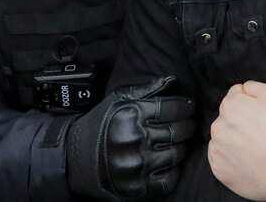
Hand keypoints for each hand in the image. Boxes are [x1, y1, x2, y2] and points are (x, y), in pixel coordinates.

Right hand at [65, 77, 195, 199]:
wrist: (76, 157)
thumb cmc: (101, 125)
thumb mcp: (118, 101)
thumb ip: (146, 90)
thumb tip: (171, 80)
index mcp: (132, 114)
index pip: (171, 108)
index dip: (185, 107)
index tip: (188, 107)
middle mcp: (136, 138)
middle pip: (177, 131)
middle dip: (187, 126)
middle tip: (188, 124)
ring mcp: (138, 164)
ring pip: (176, 154)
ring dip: (181, 147)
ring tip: (178, 141)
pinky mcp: (138, 185)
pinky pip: (168, 179)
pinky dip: (173, 170)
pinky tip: (168, 161)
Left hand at [208, 82, 265, 201]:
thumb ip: (252, 86)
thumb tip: (243, 89)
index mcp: (230, 106)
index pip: (235, 96)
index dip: (250, 104)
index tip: (261, 115)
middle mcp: (218, 126)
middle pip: (228, 118)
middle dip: (241, 121)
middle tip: (262, 132)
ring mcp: (217, 149)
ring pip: (224, 138)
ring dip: (235, 140)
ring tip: (257, 148)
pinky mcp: (218, 169)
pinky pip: (222, 159)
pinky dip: (232, 159)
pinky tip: (249, 160)